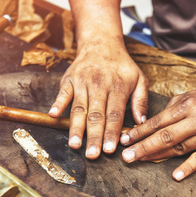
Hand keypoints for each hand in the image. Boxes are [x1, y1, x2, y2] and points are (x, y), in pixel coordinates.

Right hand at [49, 40, 148, 158]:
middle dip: (93, 136)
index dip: (112, 133)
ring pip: (79, 108)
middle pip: (96, 115)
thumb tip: (141, 123)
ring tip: (75, 145)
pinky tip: (54, 115)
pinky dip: (57, 103)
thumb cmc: (121, 66)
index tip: (110, 150)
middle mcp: (99, 85)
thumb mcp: (139, 79)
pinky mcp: (69, 79)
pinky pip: (63, 93)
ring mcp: (82, 82)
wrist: (101, 42)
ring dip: (76, 127)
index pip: (114, 114)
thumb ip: (141, 101)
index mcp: (118, 87)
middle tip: (92, 155)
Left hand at [120, 88, 195, 180]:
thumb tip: (146, 124)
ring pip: (181, 148)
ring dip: (159, 156)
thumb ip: (169, 109)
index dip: (140, 131)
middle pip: (166, 136)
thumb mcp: (189, 97)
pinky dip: (188, 167)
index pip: (159, 121)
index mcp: (188, 105)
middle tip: (126, 156)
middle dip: (144, 146)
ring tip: (141, 161)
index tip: (125, 140)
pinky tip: (175, 175)